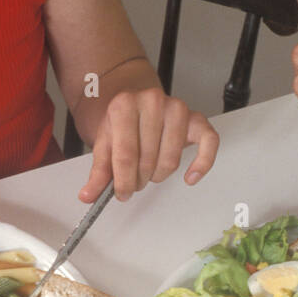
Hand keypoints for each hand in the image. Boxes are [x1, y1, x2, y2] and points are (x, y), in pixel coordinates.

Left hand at [78, 89, 219, 201]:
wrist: (135, 103)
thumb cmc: (120, 125)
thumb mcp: (103, 144)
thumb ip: (98, 172)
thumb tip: (88, 195)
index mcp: (124, 105)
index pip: (125, 153)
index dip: (123, 181)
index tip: (121, 194)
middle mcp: (152, 101)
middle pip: (148, 159)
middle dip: (139, 179)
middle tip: (133, 182)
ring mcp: (177, 108)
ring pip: (172, 159)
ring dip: (159, 174)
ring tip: (149, 172)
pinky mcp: (196, 118)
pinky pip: (209, 143)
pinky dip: (202, 164)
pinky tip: (190, 177)